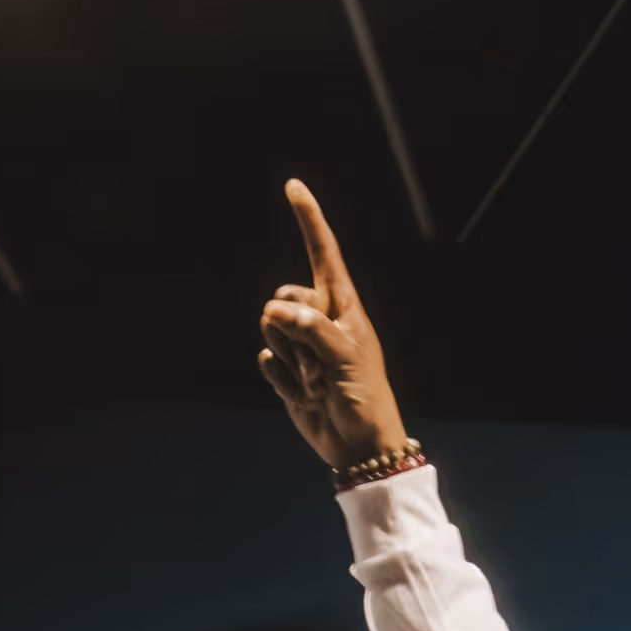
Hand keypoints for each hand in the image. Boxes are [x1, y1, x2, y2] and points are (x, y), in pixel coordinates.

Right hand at [257, 179, 411, 470]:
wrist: (357, 444)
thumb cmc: (365, 397)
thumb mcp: (346, 358)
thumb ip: (313, 328)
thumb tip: (277, 310)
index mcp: (342, 305)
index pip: (322, 253)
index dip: (308, 219)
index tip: (294, 186)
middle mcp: (319, 317)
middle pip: (281, 297)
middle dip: (291, 329)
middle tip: (321, 365)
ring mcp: (300, 344)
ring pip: (267, 328)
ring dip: (288, 357)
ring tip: (315, 380)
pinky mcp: (284, 370)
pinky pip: (264, 360)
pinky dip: (279, 379)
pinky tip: (302, 394)